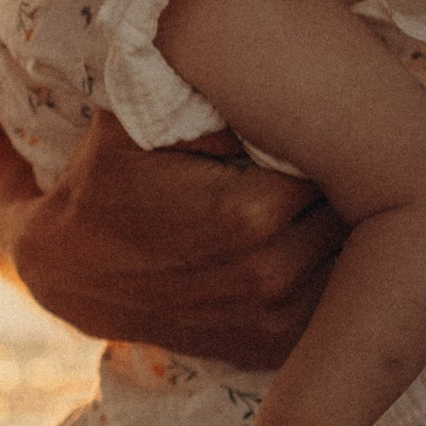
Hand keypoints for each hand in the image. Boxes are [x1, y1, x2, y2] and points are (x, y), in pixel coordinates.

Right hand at [7, 114, 342, 359]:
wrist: (71, 270)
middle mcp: (271, 272)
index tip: (323, 126)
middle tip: (334, 159)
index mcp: (250, 212)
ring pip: (352, 257)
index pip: (339, 160)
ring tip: (327, 200)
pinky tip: (311, 245)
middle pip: (354, 210)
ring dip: (347, 230)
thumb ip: (209, 96)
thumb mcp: (139, 121)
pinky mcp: (273, 347)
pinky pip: (334, 303)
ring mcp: (274, 318)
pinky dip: (334, 275)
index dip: (332, 139)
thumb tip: (283, 79)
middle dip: (349, 184)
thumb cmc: (107, 181)